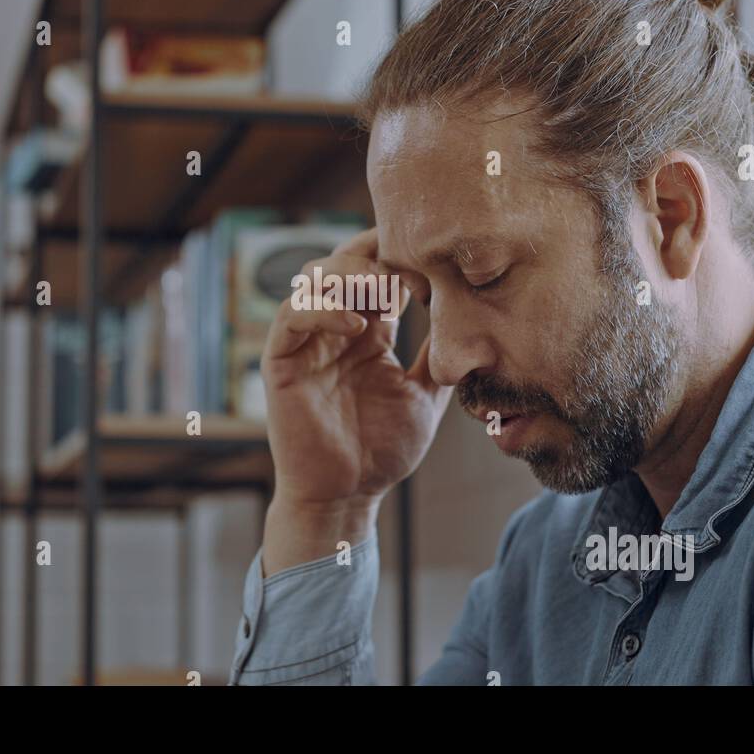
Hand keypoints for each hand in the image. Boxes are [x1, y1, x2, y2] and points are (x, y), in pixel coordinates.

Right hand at [261, 227, 451, 508]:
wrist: (348, 496)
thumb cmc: (383, 450)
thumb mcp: (425, 395)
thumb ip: (438, 357)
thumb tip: (472, 318)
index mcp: (369, 332)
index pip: (377, 272)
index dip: (399, 257)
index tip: (432, 261)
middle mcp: (335, 329)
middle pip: (344, 263)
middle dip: (374, 256)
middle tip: (405, 269)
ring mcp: (306, 343)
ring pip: (313, 279)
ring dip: (347, 274)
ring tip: (381, 289)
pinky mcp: (281, 363)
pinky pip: (291, 317)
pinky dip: (320, 309)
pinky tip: (354, 323)